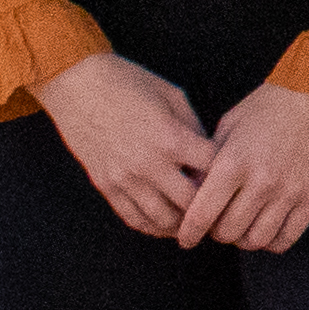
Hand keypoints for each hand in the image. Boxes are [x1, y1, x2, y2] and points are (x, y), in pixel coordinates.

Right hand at [34, 54, 214, 236]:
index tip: (230, 175)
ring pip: (162, 219)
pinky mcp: (106, 186)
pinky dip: (152, 226)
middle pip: (191, 203)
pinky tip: (165, 224)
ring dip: (182, 223)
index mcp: (171, 138)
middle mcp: (149, 164)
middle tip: (218, 207)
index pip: (212, 170)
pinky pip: (133, 218)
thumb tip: (208, 154)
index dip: (225, 173)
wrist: (78, 85)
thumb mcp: (172, 95)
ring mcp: (125, 179)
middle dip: (208, 206)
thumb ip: (194, 127)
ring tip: (194, 220)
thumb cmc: (128, 83)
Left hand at [178, 82, 308, 252]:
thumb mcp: (231, 124)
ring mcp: (289, 191)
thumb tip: (195, 191)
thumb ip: (211, 159)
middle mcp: (261, 181)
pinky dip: (272, 241)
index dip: (188, 233)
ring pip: (256, 240)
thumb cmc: (272, 104)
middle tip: (217, 224)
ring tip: (242, 227)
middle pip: (227, 233)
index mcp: (233, 162)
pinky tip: (267, 228)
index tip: (185, 238)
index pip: (202, 214)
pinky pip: (287, 237)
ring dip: (244, 239)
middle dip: (216, 233)